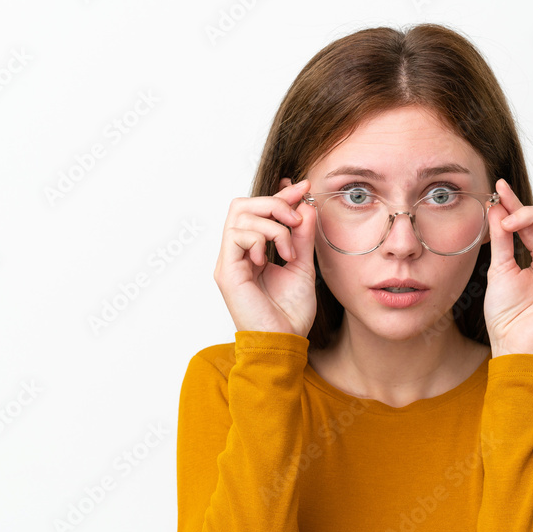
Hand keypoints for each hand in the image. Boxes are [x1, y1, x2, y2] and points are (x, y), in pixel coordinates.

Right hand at [213, 178, 317, 337]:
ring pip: (240, 214)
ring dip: (273, 225)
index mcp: (252, 252)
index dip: (280, 196)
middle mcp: (237, 253)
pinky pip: (238, 235)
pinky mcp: (226, 271)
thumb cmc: (290, 313)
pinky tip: (271, 260)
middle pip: (242, 204)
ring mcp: (229, 261)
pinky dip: (261, 240)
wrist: (284, 342)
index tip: (303, 189)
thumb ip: (303, 237)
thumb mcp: (303, 266)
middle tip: (297, 220)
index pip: (258, 210)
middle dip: (274, 204)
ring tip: (289, 251)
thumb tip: (306, 207)